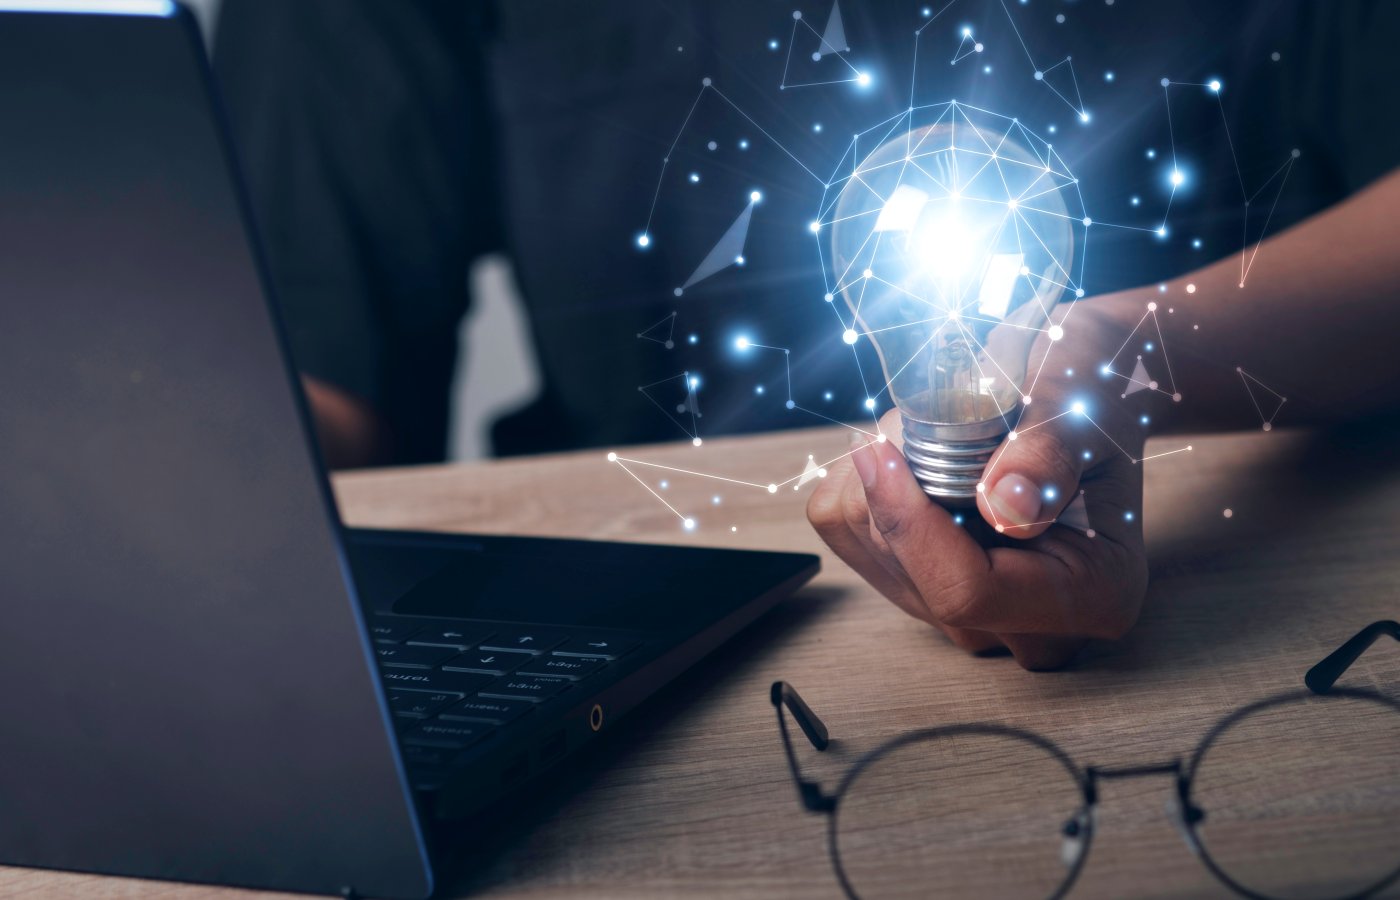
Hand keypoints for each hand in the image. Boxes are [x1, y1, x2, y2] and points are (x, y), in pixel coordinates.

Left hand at [807, 301, 1152, 668]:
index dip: (911, 525)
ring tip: (930, 431)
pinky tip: (907, 458)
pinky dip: (861, 487)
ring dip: (875, 479)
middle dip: (894, 489)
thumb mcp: (1081, 405)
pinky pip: (852, 541)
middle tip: (922, 418)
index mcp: (1093, 594)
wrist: (1073, 389)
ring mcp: (976, 617)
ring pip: (872, 555)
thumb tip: (1007, 507)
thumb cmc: (1087, 393)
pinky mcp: (926, 591)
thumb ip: (1049, 455)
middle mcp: (1032, 624)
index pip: (969, 592)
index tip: (882, 450)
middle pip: (915, 579)